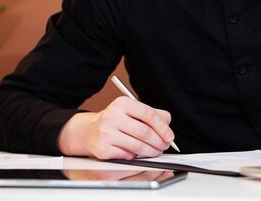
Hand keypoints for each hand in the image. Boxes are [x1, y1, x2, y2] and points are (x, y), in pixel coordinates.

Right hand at [58, 96, 174, 159]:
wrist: (90, 131)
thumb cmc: (117, 121)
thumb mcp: (133, 112)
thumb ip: (153, 115)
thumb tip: (167, 124)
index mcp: (122, 103)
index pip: (148, 114)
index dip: (162, 127)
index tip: (170, 137)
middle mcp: (112, 116)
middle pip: (144, 132)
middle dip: (159, 142)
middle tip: (165, 146)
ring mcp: (105, 133)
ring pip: (137, 146)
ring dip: (151, 151)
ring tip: (156, 152)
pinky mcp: (102, 148)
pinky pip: (127, 155)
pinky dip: (135, 156)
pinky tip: (135, 153)